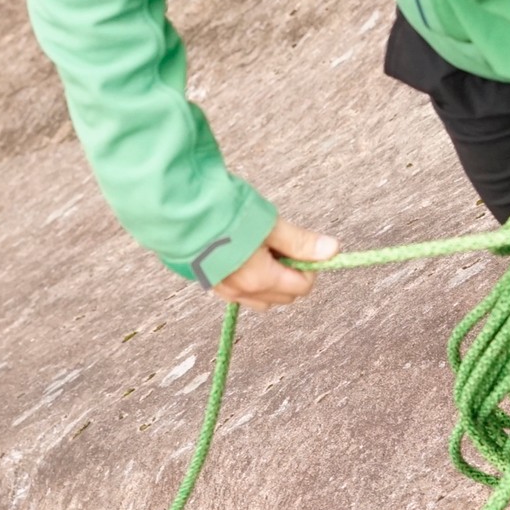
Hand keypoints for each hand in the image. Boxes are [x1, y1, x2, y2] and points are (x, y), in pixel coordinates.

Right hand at [212, 218, 338, 308]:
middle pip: (283, 296)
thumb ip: (300, 242)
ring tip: (261, 249)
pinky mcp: (208, 282)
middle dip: (290, 275)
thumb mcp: (269, 224)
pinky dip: (249, 280)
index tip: (300, 245)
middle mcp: (242, 292)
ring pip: (260, 298)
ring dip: (270, 281)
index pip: (301, 287)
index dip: (308, 266)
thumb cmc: (224, 214)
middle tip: (281, 245)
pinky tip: (242, 255)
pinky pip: (239, 293)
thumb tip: (333, 251)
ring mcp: (223, 290)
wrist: (177, 211)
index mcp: (261, 279)